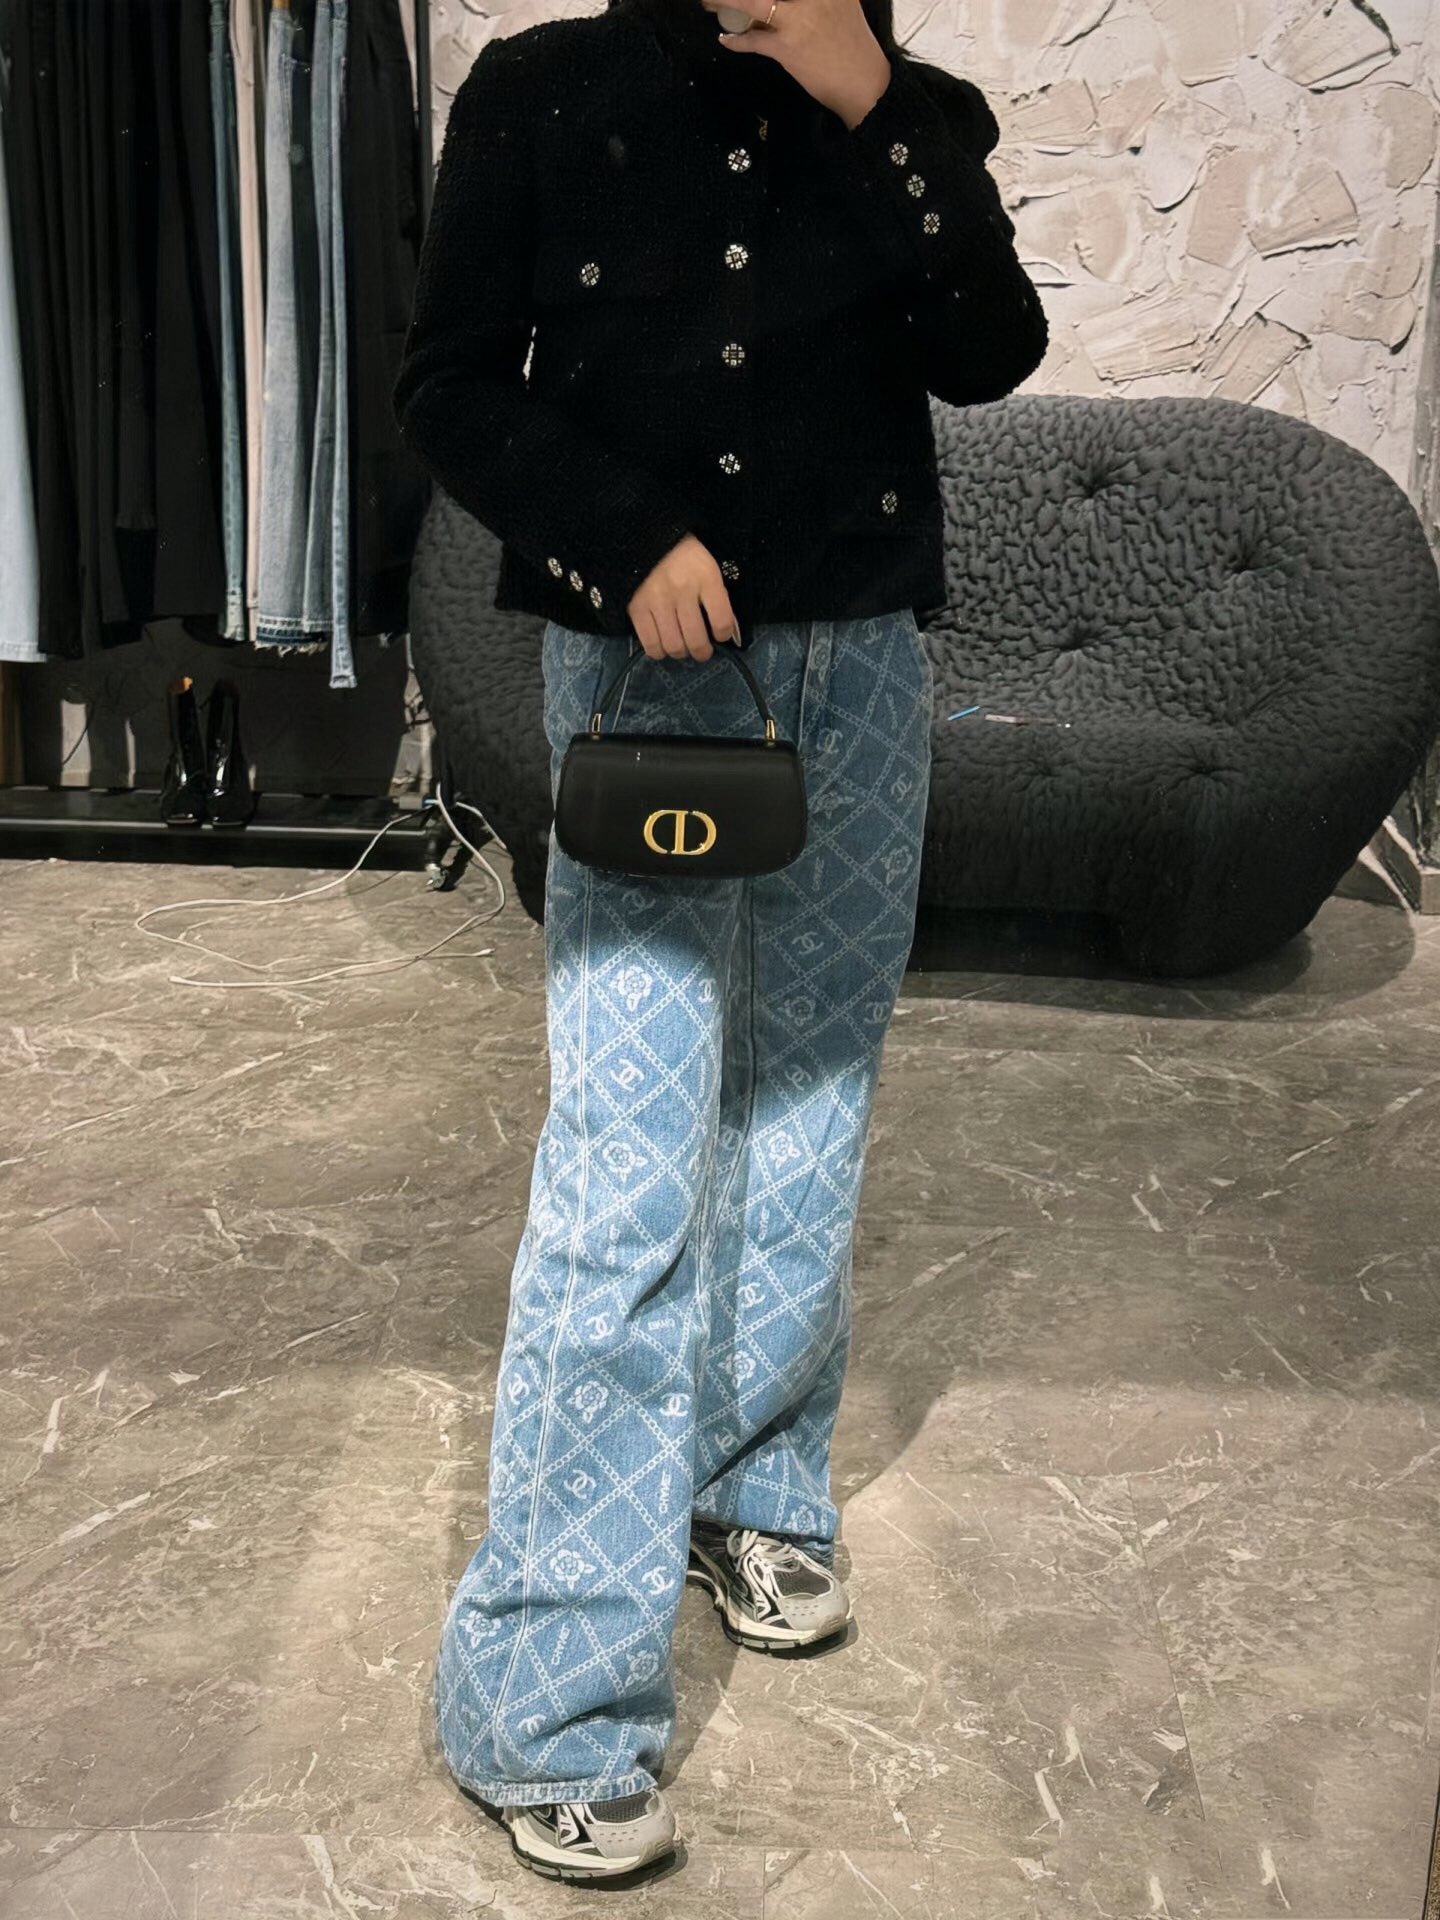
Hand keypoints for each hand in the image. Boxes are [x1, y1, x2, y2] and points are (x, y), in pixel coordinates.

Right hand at [627, 534, 739, 660]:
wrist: (644, 535)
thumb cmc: (683, 554)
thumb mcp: (708, 567)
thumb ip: (718, 596)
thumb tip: (728, 631)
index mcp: (706, 577)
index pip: (722, 621)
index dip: (724, 634)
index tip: (720, 634)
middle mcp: (682, 591)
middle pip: (696, 640)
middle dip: (702, 652)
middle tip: (702, 651)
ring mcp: (658, 601)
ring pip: (674, 646)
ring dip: (681, 653)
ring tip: (682, 647)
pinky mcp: (637, 608)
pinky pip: (650, 644)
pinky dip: (658, 651)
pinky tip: (662, 645)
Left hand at [705, 0, 891, 127]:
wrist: (864, 83)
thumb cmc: (850, 43)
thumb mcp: (840, 3)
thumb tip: (774, 3)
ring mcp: (799, 18)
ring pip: (751, 3)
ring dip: (723, 1)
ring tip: (708, 2)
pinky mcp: (787, 46)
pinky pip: (752, 41)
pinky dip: (735, 40)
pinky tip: (726, 39)